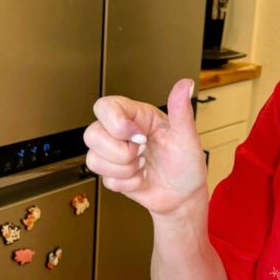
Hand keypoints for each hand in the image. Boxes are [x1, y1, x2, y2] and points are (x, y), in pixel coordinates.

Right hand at [83, 78, 207, 215]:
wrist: (183, 194)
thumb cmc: (186, 164)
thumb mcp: (187, 136)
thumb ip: (181, 110)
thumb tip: (185, 85)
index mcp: (136, 116)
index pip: (105, 107)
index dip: (117, 124)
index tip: (140, 136)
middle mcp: (120, 133)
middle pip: (92, 134)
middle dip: (122, 152)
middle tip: (143, 153)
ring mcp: (113, 154)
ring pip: (94, 160)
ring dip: (126, 170)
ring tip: (143, 165)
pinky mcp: (112, 175)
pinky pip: (106, 181)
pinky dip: (128, 183)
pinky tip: (140, 177)